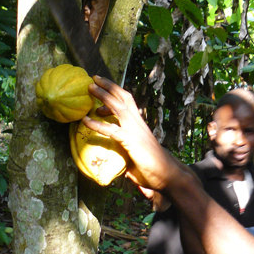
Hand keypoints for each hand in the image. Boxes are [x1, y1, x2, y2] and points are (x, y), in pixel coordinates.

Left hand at [84, 77, 183, 192]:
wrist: (168, 174)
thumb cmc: (153, 167)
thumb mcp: (135, 153)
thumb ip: (123, 150)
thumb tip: (110, 156)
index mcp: (140, 123)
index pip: (129, 101)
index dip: (116, 92)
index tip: (102, 91)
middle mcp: (138, 122)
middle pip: (124, 97)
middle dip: (109, 86)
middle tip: (94, 79)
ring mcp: (135, 130)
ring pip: (118, 106)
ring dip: (103, 95)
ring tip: (90, 88)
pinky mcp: (130, 141)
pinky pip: (111, 130)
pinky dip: (97, 124)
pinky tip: (85, 121)